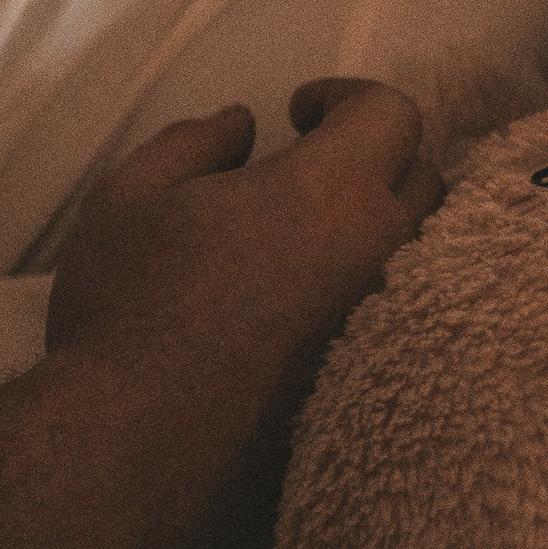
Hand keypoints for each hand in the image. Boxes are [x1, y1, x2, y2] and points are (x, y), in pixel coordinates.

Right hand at [46, 78, 437, 548]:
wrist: (135, 451)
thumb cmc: (126, 312)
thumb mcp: (130, 198)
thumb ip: (193, 142)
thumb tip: (239, 125)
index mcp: (332, 191)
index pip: (391, 113)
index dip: (348, 97)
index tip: (299, 114)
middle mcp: (382, 254)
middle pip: (421, 180)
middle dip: (372, 163)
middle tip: (307, 175)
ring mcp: (390, 328)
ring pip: (421, 257)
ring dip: (379, 234)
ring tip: (314, 245)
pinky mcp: (379, 388)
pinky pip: (404, 324)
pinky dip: (373, 301)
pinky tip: (315, 312)